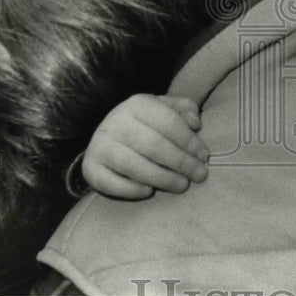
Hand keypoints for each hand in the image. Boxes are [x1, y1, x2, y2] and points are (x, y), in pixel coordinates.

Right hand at [82, 94, 209, 198]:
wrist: (108, 136)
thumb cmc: (146, 123)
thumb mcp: (164, 108)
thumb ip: (184, 109)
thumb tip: (195, 124)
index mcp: (137, 104)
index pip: (169, 122)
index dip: (190, 141)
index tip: (205, 156)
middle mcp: (116, 122)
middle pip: (154, 146)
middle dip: (182, 162)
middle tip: (200, 175)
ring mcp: (100, 145)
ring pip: (135, 166)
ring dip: (163, 178)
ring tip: (182, 185)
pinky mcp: (90, 168)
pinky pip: (111, 183)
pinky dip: (131, 189)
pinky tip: (149, 191)